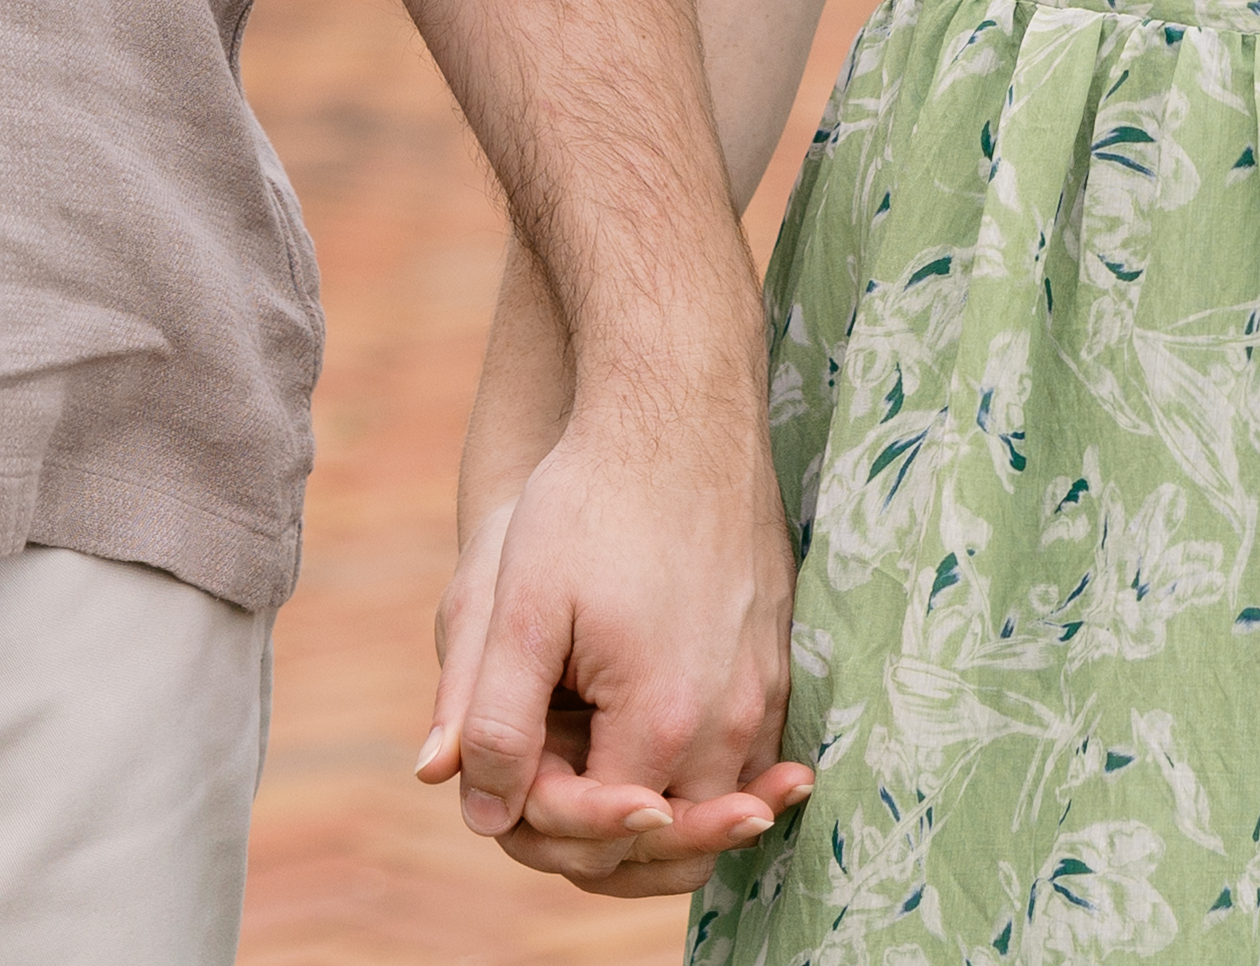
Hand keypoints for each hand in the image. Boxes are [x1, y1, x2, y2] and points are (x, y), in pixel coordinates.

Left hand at [410, 379, 810, 895]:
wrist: (679, 411)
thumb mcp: (518, 605)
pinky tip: (651, 745)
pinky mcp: (780, 663)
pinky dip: (699, 772)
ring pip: (713, 807)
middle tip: (543, 801)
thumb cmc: (589, 502)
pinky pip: (745, 758)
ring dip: (653, 811)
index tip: (508, 786)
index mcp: (662, 721)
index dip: (538, 825)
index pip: (602, 840)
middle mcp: (733, 724)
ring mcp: (767, 694)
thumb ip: (494, 719)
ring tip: (593, 786)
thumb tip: (479, 811)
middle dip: (599, 836)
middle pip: (670, 847)